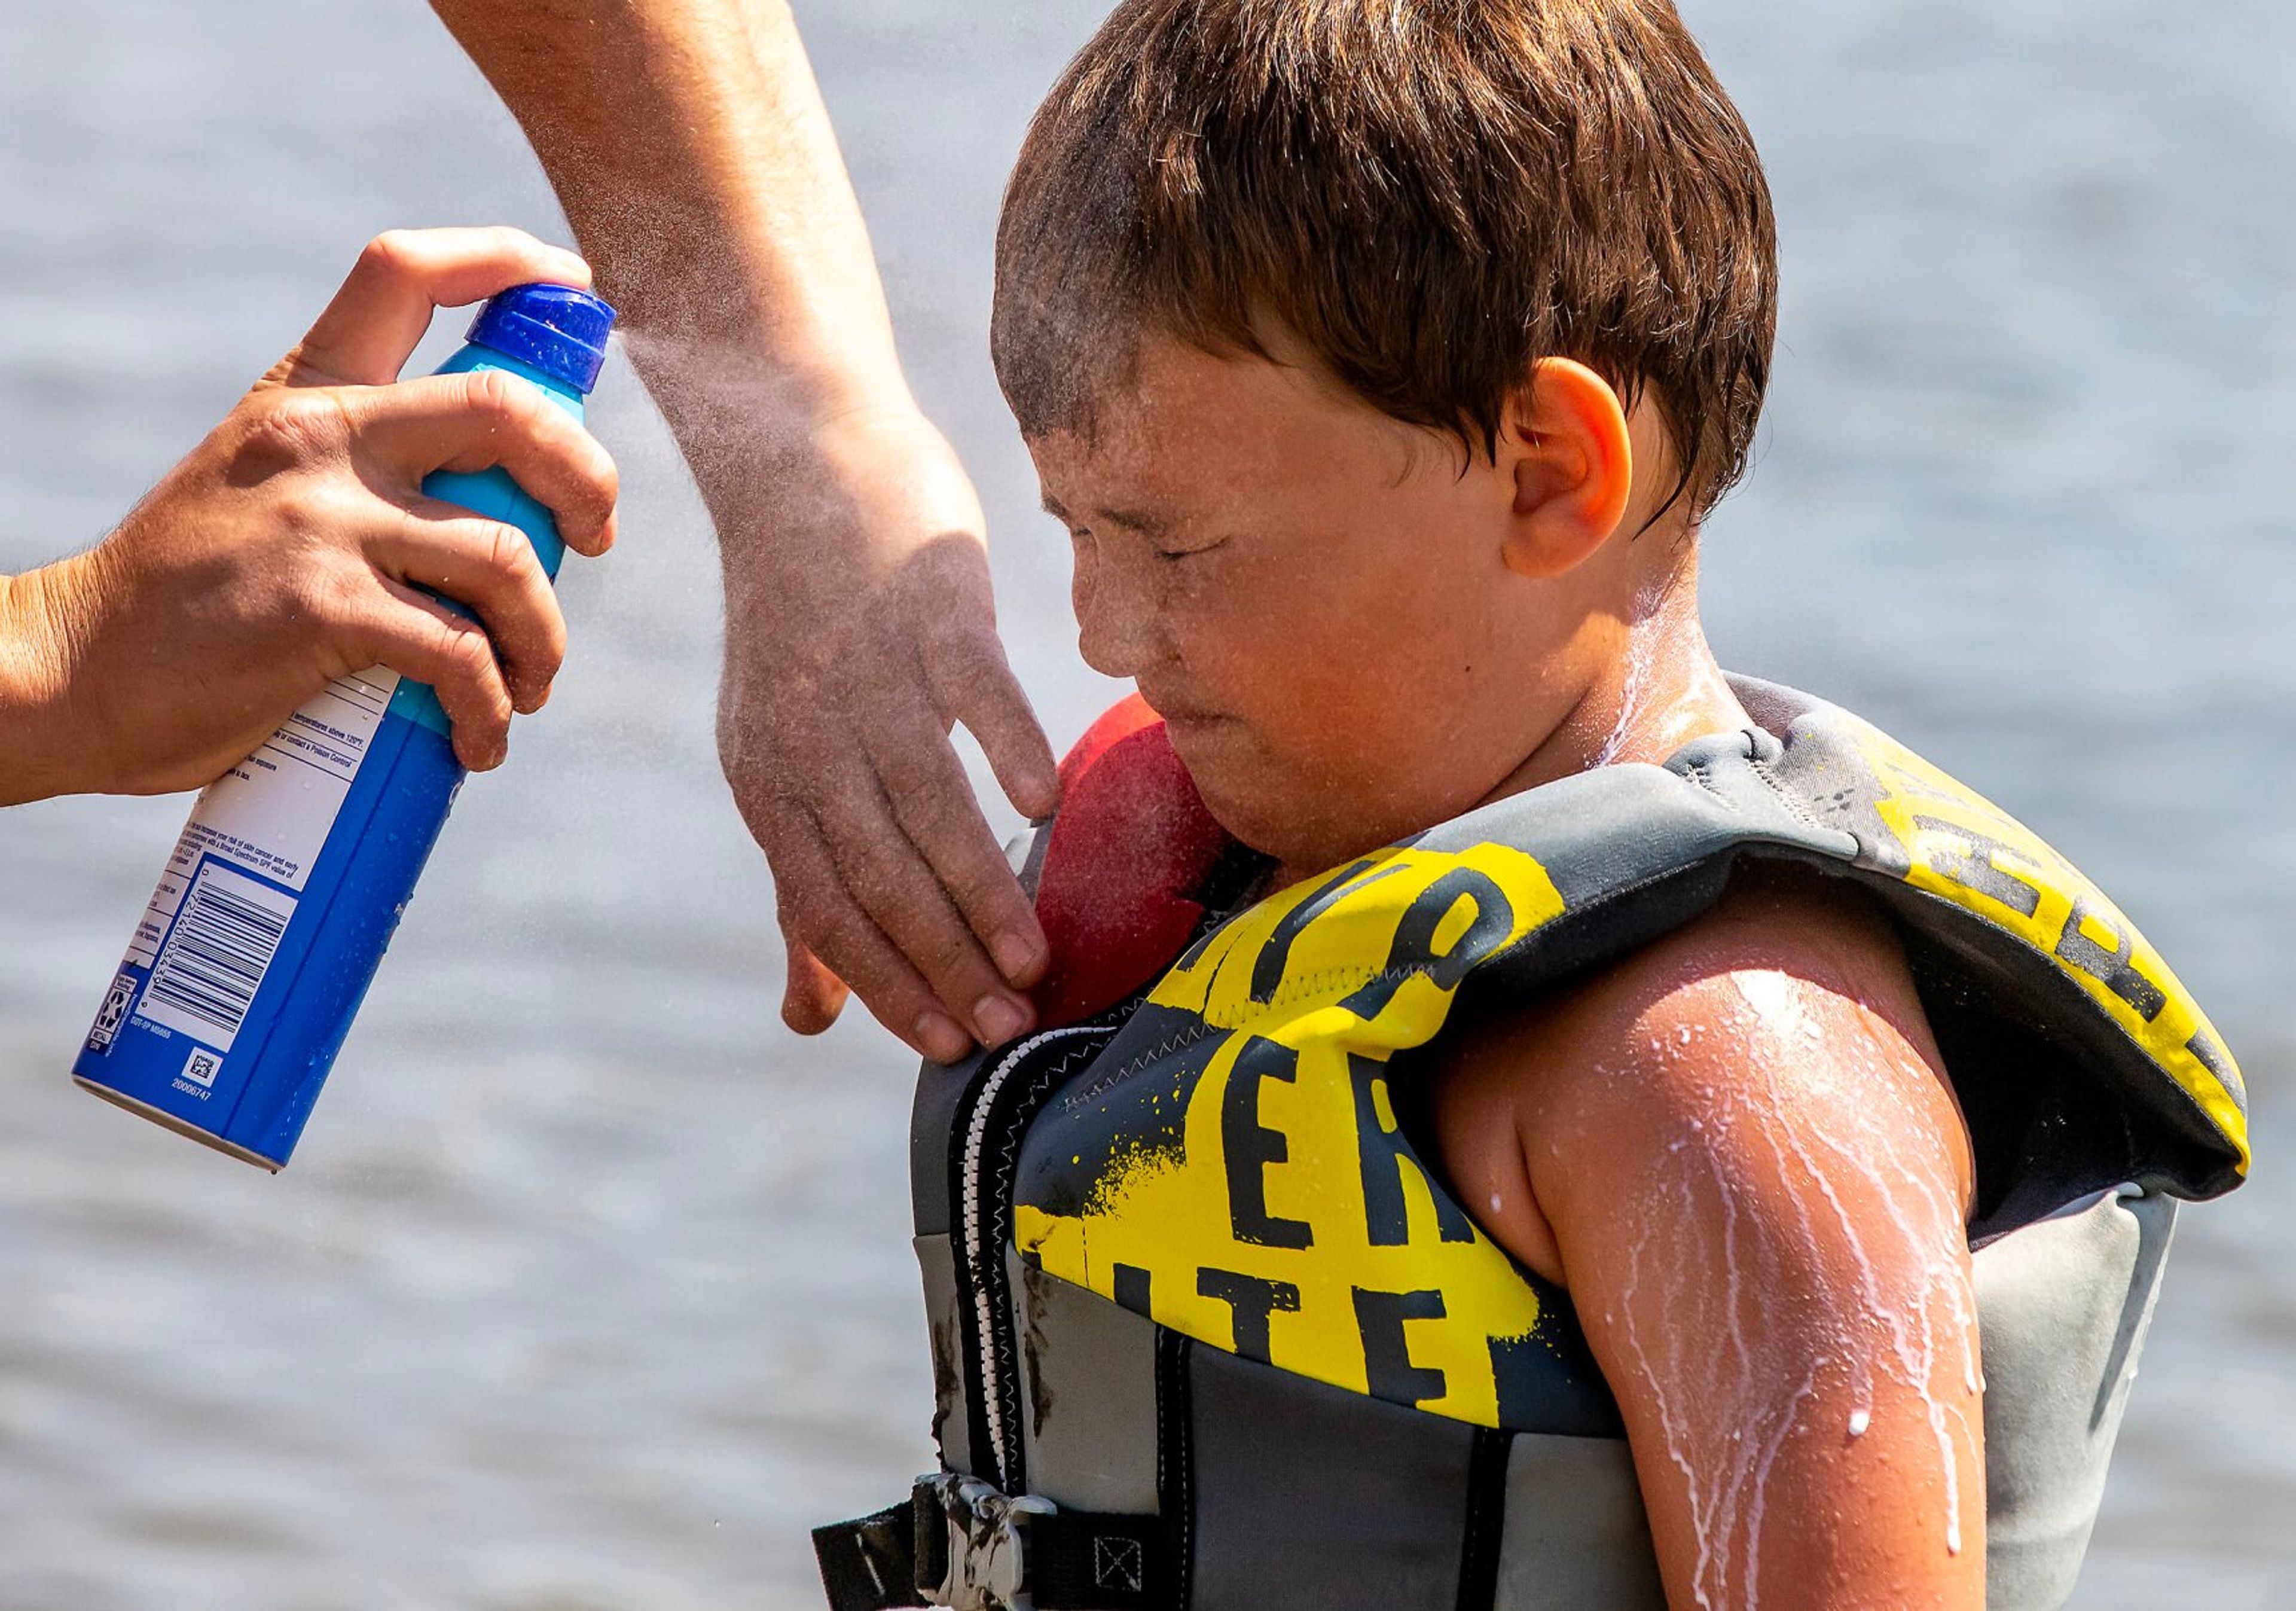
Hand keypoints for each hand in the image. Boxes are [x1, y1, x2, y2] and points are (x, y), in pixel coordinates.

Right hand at [0, 227, 618, 803]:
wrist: (76, 671)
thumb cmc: (189, 592)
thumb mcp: (262, 478)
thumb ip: (354, 459)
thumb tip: (487, 491)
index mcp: (306, 392)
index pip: (407, 271)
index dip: (510, 261)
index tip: (576, 286)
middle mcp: (320, 439)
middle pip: (507, 409)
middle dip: (586, 474)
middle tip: (595, 537)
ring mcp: (321, 522)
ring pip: (506, 555)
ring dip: (543, 633)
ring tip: (529, 680)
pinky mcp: (323, 611)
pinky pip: (460, 655)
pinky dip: (490, 708)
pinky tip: (478, 739)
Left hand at [713, 402, 1058, 1063]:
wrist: (803, 466)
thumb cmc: (808, 632)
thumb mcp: (780, 758)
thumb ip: (806, 888)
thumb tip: (810, 1018)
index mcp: (770, 781)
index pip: (828, 908)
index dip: (885, 984)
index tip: (946, 1048)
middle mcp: (809, 735)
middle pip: (878, 873)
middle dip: (942, 962)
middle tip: (1007, 1028)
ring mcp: (871, 670)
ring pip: (927, 802)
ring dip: (981, 889)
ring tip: (1033, 959)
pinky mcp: (931, 607)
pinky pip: (973, 691)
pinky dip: (1006, 748)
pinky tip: (1045, 807)